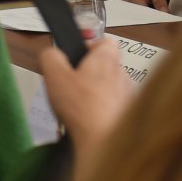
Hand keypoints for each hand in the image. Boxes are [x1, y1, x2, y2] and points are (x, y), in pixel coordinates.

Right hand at [40, 38, 134, 180]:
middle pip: (105, 66)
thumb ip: (51, 58)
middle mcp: (122, 73)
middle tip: (71, 86)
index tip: (76, 59)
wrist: (106, 139)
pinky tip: (89, 121)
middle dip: (88, 74)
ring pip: (110, 87)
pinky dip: (103, 111)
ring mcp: (129, 94)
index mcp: (107, 59)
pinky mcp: (130, 112)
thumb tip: (51, 52)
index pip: (106, 41)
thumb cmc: (82, 106)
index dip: (90, 47)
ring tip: (78, 107)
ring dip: (96, 93)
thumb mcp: (55, 76)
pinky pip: (114, 106)